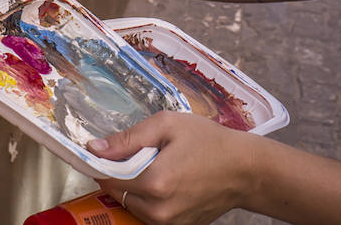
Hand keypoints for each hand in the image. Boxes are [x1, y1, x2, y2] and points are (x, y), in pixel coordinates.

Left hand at [90, 112, 254, 224]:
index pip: (107, 178)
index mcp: (154, 182)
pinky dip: (151, 198)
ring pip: (132, 206)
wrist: (245, 169)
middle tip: (143, 155)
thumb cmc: (210, 142)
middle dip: (122, 174)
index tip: (105, 151)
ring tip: (159, 167)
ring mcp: (168, 224)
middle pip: (118, 193)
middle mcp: (158, 210)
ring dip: (136, 188)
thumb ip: (128, 138)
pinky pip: (149, 214)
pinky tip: (170, 180)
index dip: (102, 162)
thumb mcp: (167, 126)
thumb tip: (95, 147)